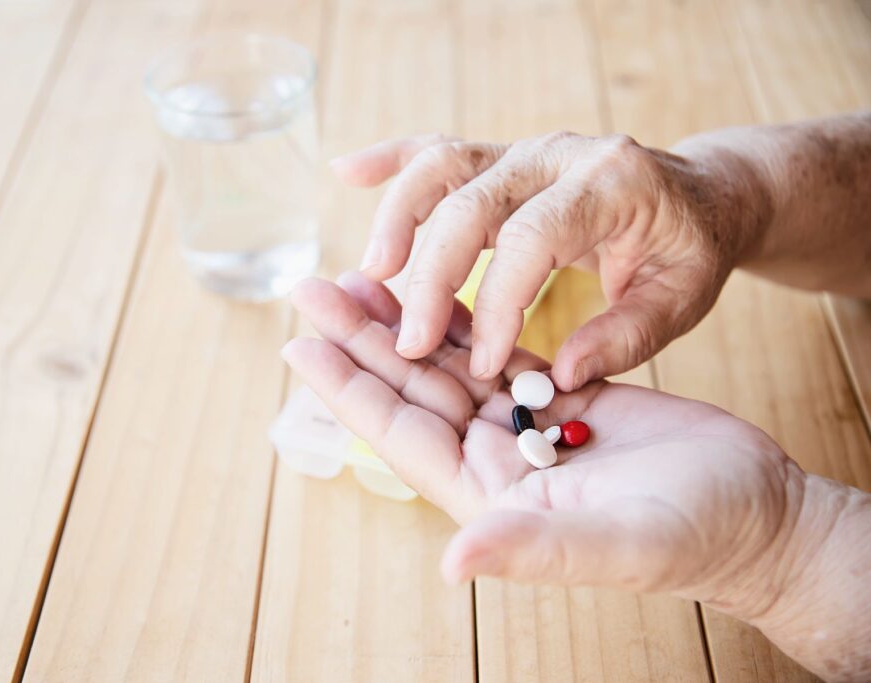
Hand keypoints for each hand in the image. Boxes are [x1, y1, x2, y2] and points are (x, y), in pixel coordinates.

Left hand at [283, 273, 802, 615]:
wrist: (756, 513)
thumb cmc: (694, 538)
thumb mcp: (613, 543)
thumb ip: (534, 548)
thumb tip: (453, 561)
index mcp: (491, 496)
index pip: (401, 436)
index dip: (349, 391)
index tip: (299, 345)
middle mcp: (496, 460)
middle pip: (411, 391)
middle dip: (361, 339)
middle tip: (313, 288)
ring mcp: (526, 426)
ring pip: (447, 364)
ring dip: (403, 320)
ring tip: (359, 276)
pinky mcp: (561, 397)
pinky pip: (495, 349)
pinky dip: (461, 318)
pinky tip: (432, 286)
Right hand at [331, 132, 763, 389]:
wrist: (698, 195)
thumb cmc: (688, 251)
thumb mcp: (684, 298)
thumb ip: (630, 335)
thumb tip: (561, 374)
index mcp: (610, 183)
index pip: (532, 239)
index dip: (500, 305)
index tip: (485, 368)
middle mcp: (557, 155)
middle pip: (469, 202)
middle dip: (431, 277)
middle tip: (410, 343)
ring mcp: (522, 151)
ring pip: (441, 166)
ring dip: (397, 218)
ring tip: (370, 276)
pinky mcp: (499, 157)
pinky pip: (436, 149)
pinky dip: (389, 160)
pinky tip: (345, 170)